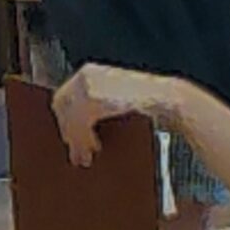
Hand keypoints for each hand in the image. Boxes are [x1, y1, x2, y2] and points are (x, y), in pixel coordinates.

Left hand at [51, 64, 171, 167]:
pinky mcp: (93, 98)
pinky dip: (84, 139)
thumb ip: (97, 105)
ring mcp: (88, 85)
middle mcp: (85, 75)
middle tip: (75, 152)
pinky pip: (80, 123)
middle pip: (62, 106)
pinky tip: (93, 148)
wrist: (166, 98)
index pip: (63, 96)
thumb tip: (78, 129)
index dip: (63, 119)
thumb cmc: (146, 101)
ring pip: (70, 117)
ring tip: (84, 157)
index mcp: (88, 72)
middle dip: (68, 131)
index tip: (68, 136)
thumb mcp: (115, 99)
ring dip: (76, 140)